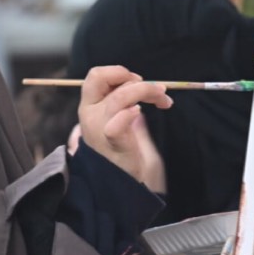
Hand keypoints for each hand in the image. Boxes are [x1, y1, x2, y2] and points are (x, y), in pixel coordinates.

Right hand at [77, 66, 171, 182]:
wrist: (118, 182)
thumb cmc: (121, 149)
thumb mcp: (117, 118)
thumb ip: (123, 100)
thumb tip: (140, 83)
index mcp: (90, 105)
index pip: (96, 75)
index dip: (118, 72)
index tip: (138, 80)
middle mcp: (90, 114)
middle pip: (100, 78)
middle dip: (130, 77)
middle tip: (152, 88)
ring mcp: (98, 128)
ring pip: (118, 97)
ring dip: (145, 92)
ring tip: (163, 101)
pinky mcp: (112, 143)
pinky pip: (116, 125)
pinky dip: (128, 115)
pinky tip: (139, 114)